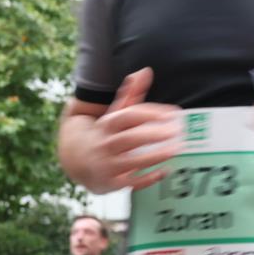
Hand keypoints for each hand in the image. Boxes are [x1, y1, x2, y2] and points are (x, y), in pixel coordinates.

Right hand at [84, 68, 182, 192]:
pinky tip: (166, 171)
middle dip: (154, 134)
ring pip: (132, 160)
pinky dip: (148, 178)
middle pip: (130, 138)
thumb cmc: (103, 133)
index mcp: (107, 124)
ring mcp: (108, 164)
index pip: (128, 116)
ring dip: (155, 155)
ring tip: (176, 148)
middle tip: (178, 131)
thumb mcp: (113, 113)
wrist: (75, 160)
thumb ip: (131, 94)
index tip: (174, 113)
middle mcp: (106, 144)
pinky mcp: (112, 183)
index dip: (151, 113)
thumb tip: (146, 71)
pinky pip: (131, 182)